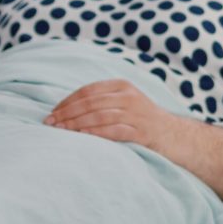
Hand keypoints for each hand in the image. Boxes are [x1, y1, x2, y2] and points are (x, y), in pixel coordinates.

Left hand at [44, 80, 178, 151]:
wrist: (172, 134)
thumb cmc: (141, 119)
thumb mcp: (124, 101)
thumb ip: (102, 100)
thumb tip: (67, 107)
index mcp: (122, 86)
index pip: (88, 90)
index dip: (67, 101)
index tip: (52, 112)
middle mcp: (129, 97)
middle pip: (91, 103)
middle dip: (67, 113)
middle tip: (49, 123)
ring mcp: (136, 114)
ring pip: (99, 116)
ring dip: (76, 124)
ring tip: (60, 131)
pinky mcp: (141, 132)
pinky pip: (113, 131)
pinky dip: (95, 133)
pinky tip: (81, 137)